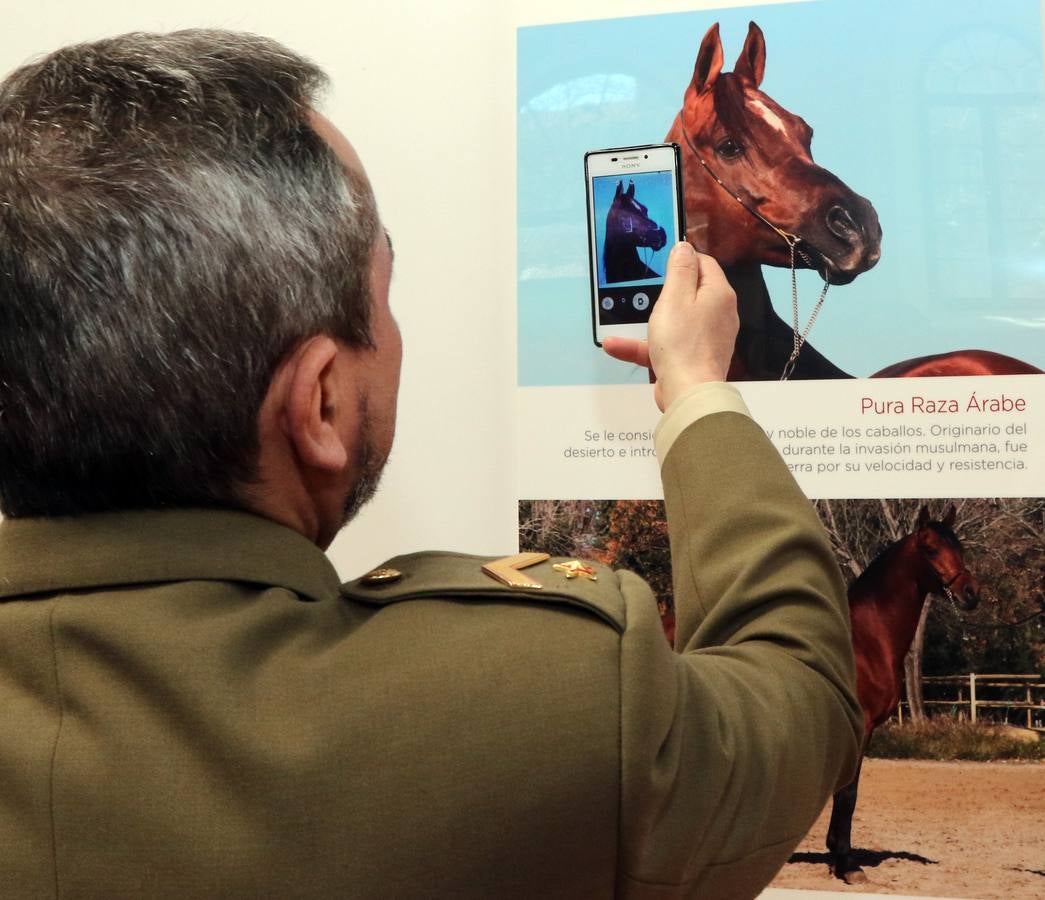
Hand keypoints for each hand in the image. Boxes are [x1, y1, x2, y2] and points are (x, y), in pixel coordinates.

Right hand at [602, 242, 737, 410]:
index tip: (662, 264)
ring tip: (624, 322)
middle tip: (645, 291)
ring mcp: (707, 338)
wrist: (688, 393)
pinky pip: (667, 345)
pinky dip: (645, 345)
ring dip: (648, 321)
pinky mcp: (694, 358)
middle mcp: (718, 314)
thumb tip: (684, 247)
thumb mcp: (675, 297)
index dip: (683, 260)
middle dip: (664, 292)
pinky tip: (617, 346)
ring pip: (676, 320)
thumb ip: (680, 269)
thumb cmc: (683, 345)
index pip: (704, 264)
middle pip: (691, 292)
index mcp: (718, 294)